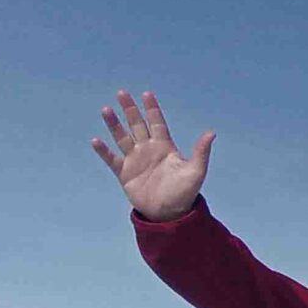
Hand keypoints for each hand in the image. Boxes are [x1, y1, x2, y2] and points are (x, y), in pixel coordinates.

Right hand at [92, 90, 213, 221]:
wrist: (169, 214)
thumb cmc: (185, 193)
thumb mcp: (195, 171)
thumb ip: (201, 152)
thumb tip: (211, 133)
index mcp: (165, 147)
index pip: (157, 123)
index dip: (152, 109)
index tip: (147, 94)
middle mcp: (148, 150)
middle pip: (137, 125)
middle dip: (130, 110)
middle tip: (122, 93)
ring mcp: (135, 160)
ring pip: (122, 138)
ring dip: (114, 124)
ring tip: (106, 110)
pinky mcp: (124, 173)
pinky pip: (111, 159)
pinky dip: (104, 151)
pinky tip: (96, 140)